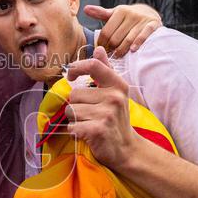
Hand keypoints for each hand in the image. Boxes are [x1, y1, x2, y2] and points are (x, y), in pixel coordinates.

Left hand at [64, 46, 140, 170]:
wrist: (127, 149)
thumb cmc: (116, 119)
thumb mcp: (115, 93)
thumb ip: (105, 70)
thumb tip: (98, 48)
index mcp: (117, 85)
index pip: (94, 66)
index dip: (77, 67)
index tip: (70, 75)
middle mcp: (114, 97)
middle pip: (74, 94)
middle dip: (75, 106)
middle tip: (90, 115)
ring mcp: (107, 114)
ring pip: (71, 111)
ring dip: (75, 120)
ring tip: (89, 124)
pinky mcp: (98, 130)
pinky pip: (72, 126)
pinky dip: (75, 132)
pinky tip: (88, 134)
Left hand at [86, 3, 160, 57]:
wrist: (149, 12)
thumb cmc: (127, 16)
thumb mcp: (114, 14)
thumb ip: (100, 13)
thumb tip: (85, 9)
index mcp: (120, 11)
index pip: (106, 32)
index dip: (102, 43)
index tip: (101, 50)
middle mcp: (131, 14)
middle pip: (116, 38)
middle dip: (111, 48)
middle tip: (109, 55)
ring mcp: (142, 20)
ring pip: (128, 39)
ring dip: (121, 50)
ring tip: (118, 56)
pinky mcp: (152, 25)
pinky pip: (143, 36)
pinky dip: (137, 44)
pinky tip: (132, 51)